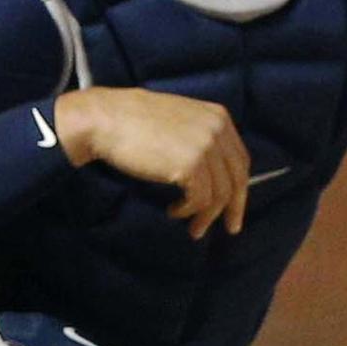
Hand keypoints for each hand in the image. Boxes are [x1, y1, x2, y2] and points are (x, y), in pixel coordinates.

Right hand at [54, 87, 250, 239]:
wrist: (106, 118)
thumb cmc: (135, 122)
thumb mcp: (180, 121)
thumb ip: (202, 138)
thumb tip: (215, 173)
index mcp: (219, 117)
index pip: (240, 160)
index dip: (239, 188)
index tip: (235, 208)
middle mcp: (218, 130)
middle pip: (237, 179)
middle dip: (234, 208)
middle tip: (229, 228)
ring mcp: (206, 146)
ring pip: (219, 194)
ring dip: (206, 216)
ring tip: (193, 228)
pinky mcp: (190, 164)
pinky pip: (200, 199)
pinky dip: (188, 211)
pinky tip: (173, 211)